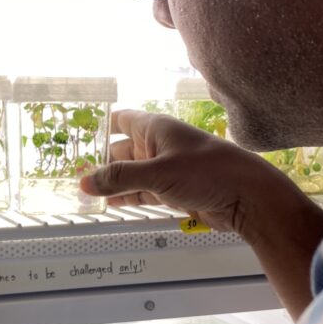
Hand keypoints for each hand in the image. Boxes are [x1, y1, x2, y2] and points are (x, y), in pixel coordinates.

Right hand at [80, 110, 318, 238]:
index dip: (101, 125)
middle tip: (74, 173)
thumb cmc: (210, 172)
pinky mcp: (173, 192)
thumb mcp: (158, 173)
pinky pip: (142, 193)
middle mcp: (159, 146)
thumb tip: (85, 182)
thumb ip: (120, 178)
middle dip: (101, 162)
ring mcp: (166, 170)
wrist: (249, 198)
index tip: (78, 134)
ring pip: (131, 175)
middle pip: (121, 151)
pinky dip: (127, 198)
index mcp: (156, 129)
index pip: (122, 120)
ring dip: (112, 183)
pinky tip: (110, 204)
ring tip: (85, 192)